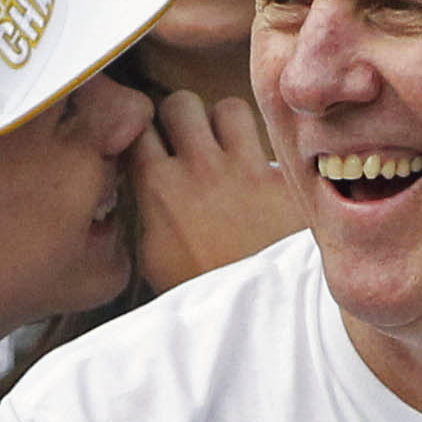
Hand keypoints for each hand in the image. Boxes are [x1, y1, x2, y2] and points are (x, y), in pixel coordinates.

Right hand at [131, 88, 303, 285]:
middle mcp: (199, 168)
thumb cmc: (203, 292)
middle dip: (183, 117)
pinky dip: (269, 149)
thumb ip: (146, 213)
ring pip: (228, 108)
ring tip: (230, 150)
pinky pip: (274, 138)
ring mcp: (244, 169)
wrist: (262, 318)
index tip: (151, 142)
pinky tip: (267, 172)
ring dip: (227, 124)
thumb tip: (140, 185)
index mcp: (159, 187)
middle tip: (191, 140)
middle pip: (180, 103)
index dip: (143, 129)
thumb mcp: (154, 259)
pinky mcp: (284, 178)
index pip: (136, 126)